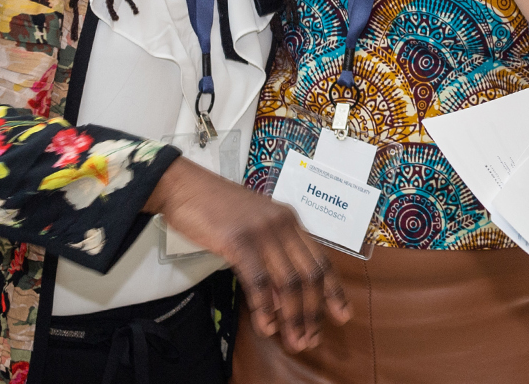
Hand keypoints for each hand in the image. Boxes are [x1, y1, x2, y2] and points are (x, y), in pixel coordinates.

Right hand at [144, 159, 350, 351]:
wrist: (185, 186)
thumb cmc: (217, 209)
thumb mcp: (254, 230)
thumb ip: (270, 261)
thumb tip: (281, 303)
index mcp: (291, 220)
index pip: (322, 259)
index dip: (334, 291)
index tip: (342, 316)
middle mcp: (284, 225)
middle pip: (310, 275)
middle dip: (313, 312)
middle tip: (310, 340)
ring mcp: (262, 232)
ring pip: (288, 281)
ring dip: (293, 316)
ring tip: (293, 341)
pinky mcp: (239, 240)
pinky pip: (258, 280)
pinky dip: (264, 307)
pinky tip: (266, 326)